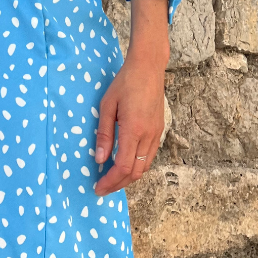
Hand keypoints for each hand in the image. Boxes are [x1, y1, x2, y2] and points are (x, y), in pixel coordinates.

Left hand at [93, 57, 167, 194]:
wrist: (149, 68)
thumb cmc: (124, 84)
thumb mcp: (107, 106)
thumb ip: (104, 135)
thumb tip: (99, 159)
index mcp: (134, 130)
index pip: (122, 166)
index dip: (110, 181)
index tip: (97, 187)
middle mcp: (149, 135)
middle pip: (135, 172)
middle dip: (118, 184)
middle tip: (102, 188)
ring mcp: (157, 133)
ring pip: (145, 166)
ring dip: (128, 177)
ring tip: (112, 178)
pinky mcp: (159, 130)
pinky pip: (150, 156)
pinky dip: (137, 166)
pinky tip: (125, 163)